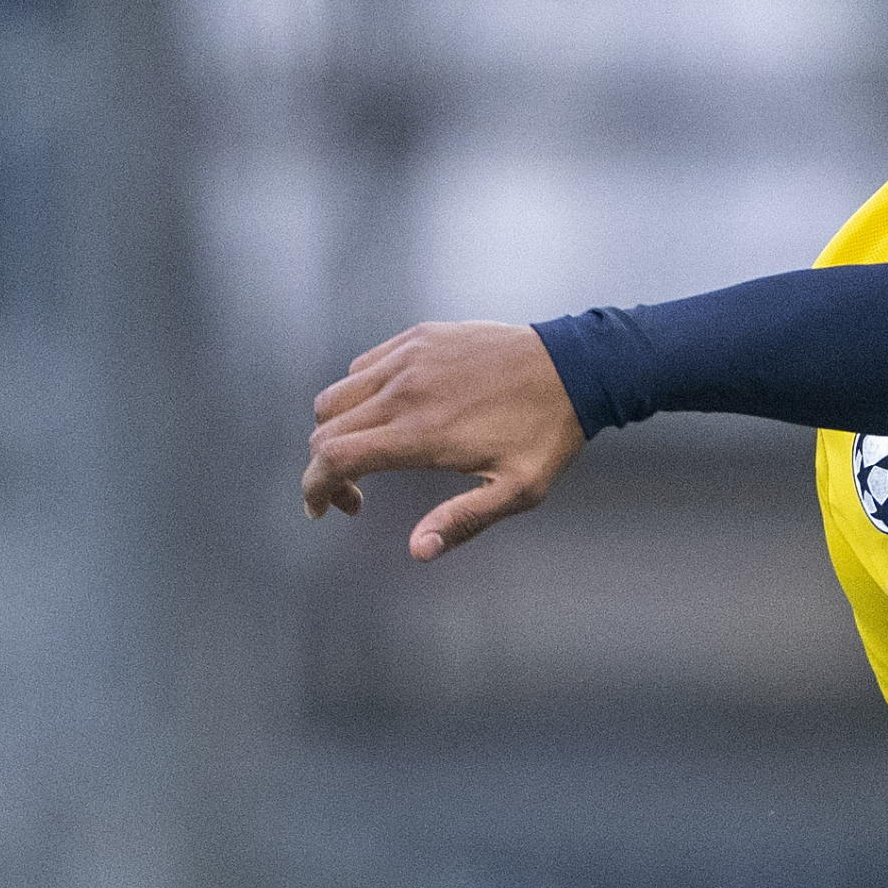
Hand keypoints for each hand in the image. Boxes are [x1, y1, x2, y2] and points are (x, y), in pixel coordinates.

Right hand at [301, 323, 583, 556]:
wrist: (572, 366)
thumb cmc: (547, 433)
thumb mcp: (516, 491)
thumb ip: (463, 521)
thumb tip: (418, 550)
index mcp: (420, 433)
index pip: (335, 458)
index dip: (315, 489)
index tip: (323, 509)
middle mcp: (403, 391)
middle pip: (325, 428)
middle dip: (324, 468)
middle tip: (357, 494)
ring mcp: (407, 358)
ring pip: (337, 395)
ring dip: (337, 430)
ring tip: (371, 454)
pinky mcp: (417, 337)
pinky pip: (364, 366)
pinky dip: (358, 395)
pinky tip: (390, 415)